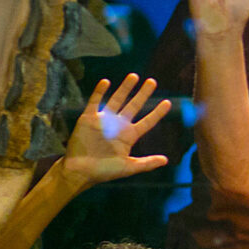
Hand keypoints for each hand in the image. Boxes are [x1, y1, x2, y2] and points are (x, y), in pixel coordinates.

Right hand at [57, 74, 174, 185]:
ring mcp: (103, 120)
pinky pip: (95, 102)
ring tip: (134, 76)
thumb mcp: (128, 167)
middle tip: (152, 82)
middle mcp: (118, 126)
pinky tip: (106, 82)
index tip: (168, 103)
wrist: (80, 171)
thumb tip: (166, 160)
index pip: (147, 122)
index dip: (157, 113)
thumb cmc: (104, 171)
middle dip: (143, 94)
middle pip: (134, 106)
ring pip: (117, 100)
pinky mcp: (88, 118)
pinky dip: (99, 91)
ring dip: (125, 88)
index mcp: (129, 136)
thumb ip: (146, 163)